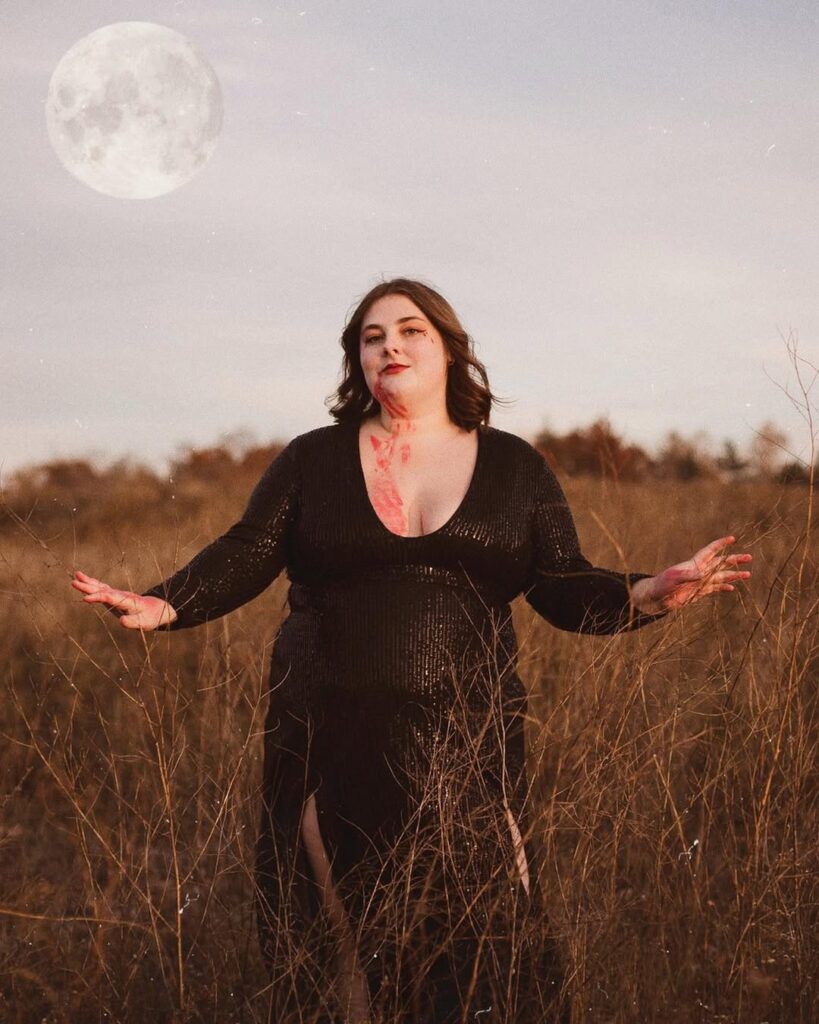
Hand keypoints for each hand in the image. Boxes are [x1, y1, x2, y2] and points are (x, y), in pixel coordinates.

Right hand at [71, 570, 176, 629]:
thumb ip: (133, 622)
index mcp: (126, 600)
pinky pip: (101, 589)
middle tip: (74, 582)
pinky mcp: (114, 596)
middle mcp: (120, 595)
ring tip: (76, 575)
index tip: (85, 599)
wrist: (157, 608)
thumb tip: (121, 621)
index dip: (97, 597)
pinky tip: (83, 581)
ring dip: (88, 582)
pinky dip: (92, 584)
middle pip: (102, 589)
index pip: (109, 597)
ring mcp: (116, 594)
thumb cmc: (150, 617)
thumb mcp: (144, 623)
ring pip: (100, 587)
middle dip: (88, 586)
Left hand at [632, 536, 751, 613]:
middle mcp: (700, 571)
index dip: (721, 544)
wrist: (657, 598)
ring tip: (748, 574)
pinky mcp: (699, 592)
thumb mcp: (674, 578)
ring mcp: (701, 582)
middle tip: (749, 557)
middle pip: (721, 563)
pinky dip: (724, 588)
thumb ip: (688, 575)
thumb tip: (702, 575)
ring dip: (734, 575)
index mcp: (694, 564)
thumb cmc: (662, 584)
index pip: (710, 551)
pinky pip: (715, 589)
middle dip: (734, 560)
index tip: (732, 538)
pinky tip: (732, 588)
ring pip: (721, 576)